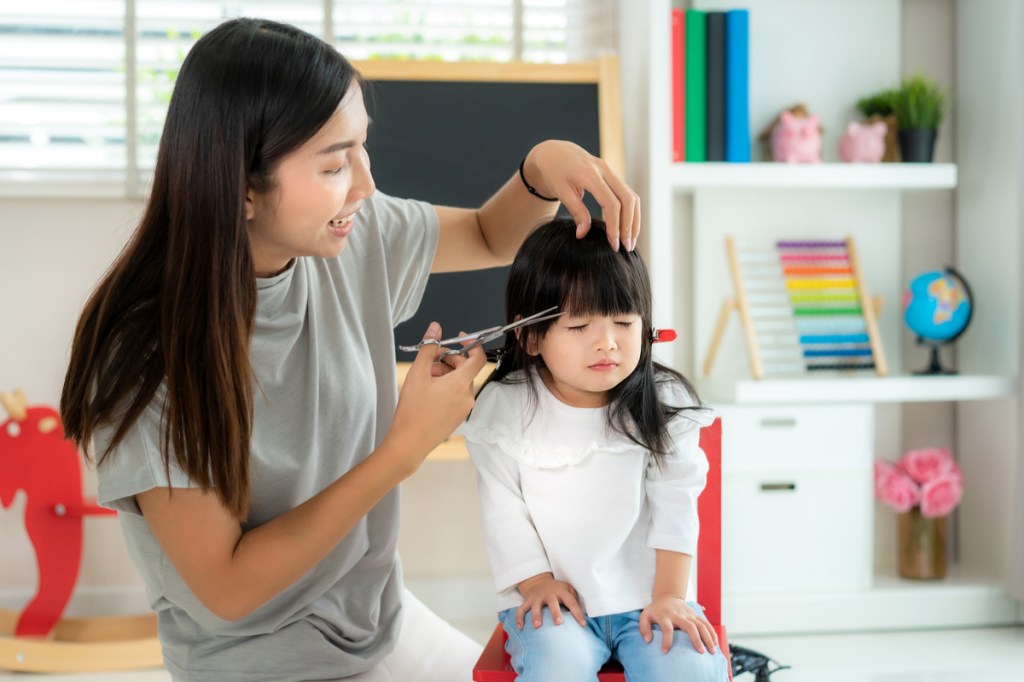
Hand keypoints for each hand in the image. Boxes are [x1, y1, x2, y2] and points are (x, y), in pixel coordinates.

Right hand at [385, 322, 485, 473]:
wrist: (409, 443)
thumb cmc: (413, 410)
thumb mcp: (417, 373)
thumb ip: (428, 347)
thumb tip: (435, 328)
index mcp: (461, 383)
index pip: (478, 357)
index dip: (471, 344)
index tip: (458, 338)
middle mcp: (468, 396)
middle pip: (465, 369)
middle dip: (448, 360)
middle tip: (429, 362)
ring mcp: (465, 408)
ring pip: (460, 382)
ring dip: (446, 375)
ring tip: (425, 380)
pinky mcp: (459, 417)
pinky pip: (457, 395)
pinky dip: (446, 388)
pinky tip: (428, 393)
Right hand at [515, 573, 586, 628]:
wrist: (538, 581)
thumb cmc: (557, 590)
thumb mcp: (568, 589)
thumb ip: (575, 598)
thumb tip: (584, 612)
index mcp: (561, 591)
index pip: (571, 602)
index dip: (577, 613)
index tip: (583, 624)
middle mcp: (548, 594)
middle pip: (552, 602)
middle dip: (555, 612)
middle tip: (559, 622)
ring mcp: (536, 597)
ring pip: (535, 606)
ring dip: (536, 616)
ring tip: (537, 626)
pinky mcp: (527, 601)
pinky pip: (521, 609)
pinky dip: (519, 618)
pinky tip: (520, 627)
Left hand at [523, 140, 640, 251]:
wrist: (554, 152)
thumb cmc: (554, 173)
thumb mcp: (561, 192)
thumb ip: (576, 212)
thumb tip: (583, 234)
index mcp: (590, 175)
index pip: (611, 204)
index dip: (615, 226)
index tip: (614, 245)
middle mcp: (605, 170)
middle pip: (628, 199)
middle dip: (630, 225)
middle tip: (627, 247)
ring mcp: (611, 171)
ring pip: (632, 196)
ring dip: (634, 220)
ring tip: (630, 241)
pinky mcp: (613, 175)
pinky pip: (628, 194)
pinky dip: (630, 212)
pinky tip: (627, 227)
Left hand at [639, 595, 718, 654]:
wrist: (667, 596)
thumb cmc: (655, 610)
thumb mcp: (645, 616)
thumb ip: (643, 628)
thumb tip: (647, 640)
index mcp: (665, 616)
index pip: (667, 628)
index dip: (666, 640)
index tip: (665, 651)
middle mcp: (678, 614)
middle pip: (689, 626)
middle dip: (696, 639)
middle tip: (701, 652)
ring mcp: (688, 613)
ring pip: (700, 624)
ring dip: (708, 637)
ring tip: (712, 651)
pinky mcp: (695, 614)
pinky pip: (705, 622)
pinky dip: (712, 632)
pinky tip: (715, 642)